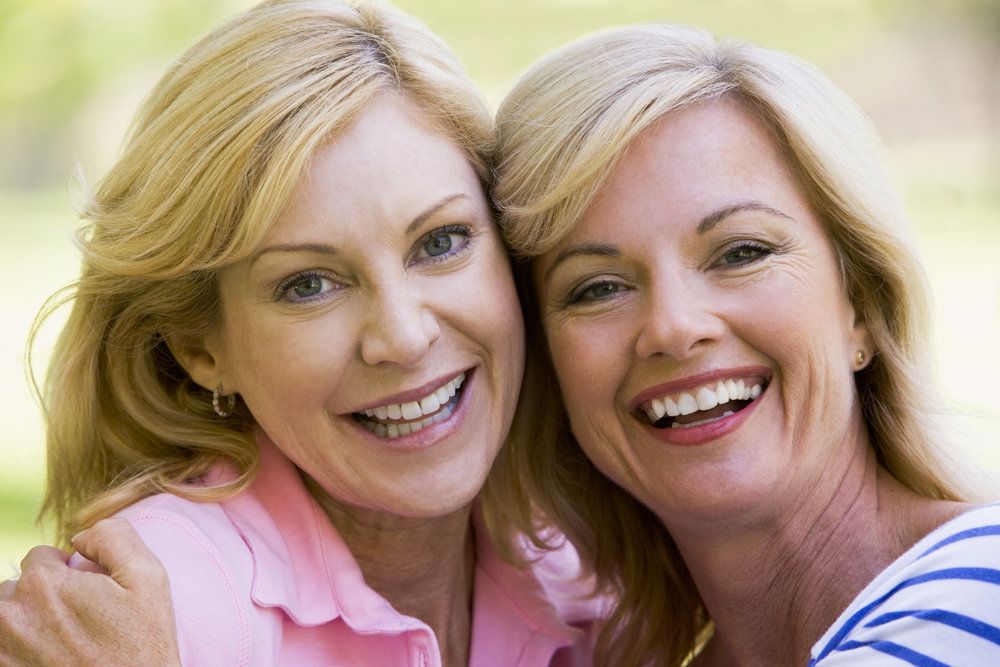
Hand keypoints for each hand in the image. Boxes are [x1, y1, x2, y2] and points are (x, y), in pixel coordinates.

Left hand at [0, 518, 180, 666]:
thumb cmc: (142, 647)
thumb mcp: (149, 579)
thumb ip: (115, 536)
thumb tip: (82, 536)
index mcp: (44, 584)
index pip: (40, 557)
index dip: (69, 573)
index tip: (89, 597)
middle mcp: (11, 615)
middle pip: (16, 588)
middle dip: (42, 598)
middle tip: (77, 623)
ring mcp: (3, 651)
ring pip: (4, 619)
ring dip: (25, 624)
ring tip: (61, 643)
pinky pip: (3, 649)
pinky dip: (20, 650)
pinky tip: (48, 659)